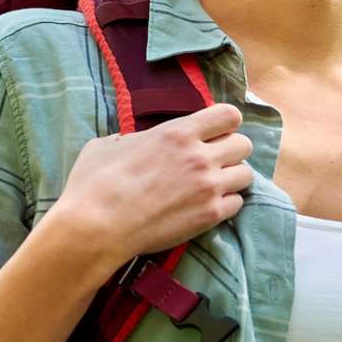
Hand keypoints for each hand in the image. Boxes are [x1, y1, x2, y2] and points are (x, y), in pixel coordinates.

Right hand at [46, 102, 254, 277]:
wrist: (98, 226)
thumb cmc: (95, 182)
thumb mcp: (110, 144)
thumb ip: (133, 139)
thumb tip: (131, 144)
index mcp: (178, 132)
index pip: (229, 115)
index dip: (225, 123)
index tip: (214, 132)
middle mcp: (200, 156)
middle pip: (244, 144)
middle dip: (231, 151)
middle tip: (214, 161)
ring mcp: (208, 187)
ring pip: (246, 174)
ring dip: (231, 178)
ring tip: (213, 185)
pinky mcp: (210, 216)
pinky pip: (237, 204)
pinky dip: (226, 204)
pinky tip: (207, 206)